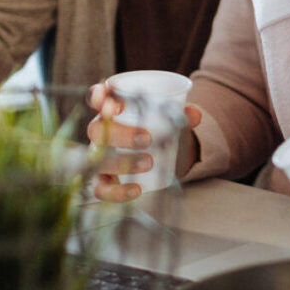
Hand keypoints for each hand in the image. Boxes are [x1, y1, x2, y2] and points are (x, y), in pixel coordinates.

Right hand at [85, 83, 203, 202]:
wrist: (159, 154)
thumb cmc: (159, 128)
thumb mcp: (170, 118)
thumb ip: (183, 113)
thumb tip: (194, 115)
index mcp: (113, 109)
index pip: (97, 97)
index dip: (99, 97)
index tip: (115, 103)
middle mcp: (101, 131)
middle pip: (96, 129)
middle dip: (120, 134)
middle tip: (147, 138)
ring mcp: (99, 156)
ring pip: (97, 159)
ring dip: (121, 161)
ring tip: (149, 162)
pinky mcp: (103, 179)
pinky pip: (100, 188)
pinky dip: (116, 191)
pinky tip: (136, 190)